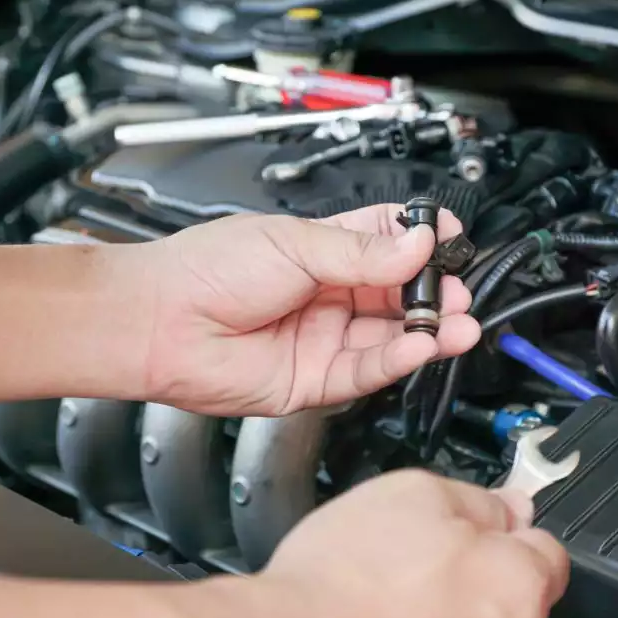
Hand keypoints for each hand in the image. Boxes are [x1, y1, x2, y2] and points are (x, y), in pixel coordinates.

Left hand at [140, 205, 480, 415]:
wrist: (160, 323)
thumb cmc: (207, 272)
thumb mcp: (294, 244)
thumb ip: (361, 252)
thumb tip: (419, 243)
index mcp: (323, 250)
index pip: (388, 242)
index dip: (421, 240)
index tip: (448, 238)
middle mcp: (330, 295)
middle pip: (399, 294)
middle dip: (433, 292)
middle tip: (457, 290)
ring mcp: (325, 338)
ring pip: (390, 336)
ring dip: (429, 330)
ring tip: (458, 322)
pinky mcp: (317, 379)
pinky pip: (368, 370)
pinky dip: (399, 358)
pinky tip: (422, 344)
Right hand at [258, 470, 568, 617]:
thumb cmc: (344, 578)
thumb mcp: (413, 494)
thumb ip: (477, 498)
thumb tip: (511, 504)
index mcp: (517, 581)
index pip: (546, 554)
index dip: (509, 536)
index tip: (480, 537)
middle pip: (516, 598)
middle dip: (481, 578)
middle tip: (424, 568)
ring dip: (454, 614)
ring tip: (397, 604)